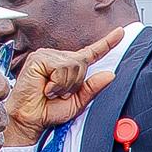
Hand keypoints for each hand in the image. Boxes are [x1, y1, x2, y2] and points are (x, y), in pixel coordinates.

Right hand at [1, 30, 122, 147]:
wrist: (30, 119)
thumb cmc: (49, 110)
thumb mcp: (78, 101)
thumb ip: (93, 88)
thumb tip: (110, 74)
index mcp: (71, 67)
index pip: (92, 52)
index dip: (107, 42)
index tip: (121, 32)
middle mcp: (60, 58)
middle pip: (82, 63)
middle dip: (75, 83)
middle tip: (60, 94)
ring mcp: (48, 56)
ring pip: (73, 64)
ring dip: (65, 84)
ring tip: (52, 91)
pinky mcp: (39, 58)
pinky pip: (61, 68)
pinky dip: (57, 83)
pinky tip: (46, 88)